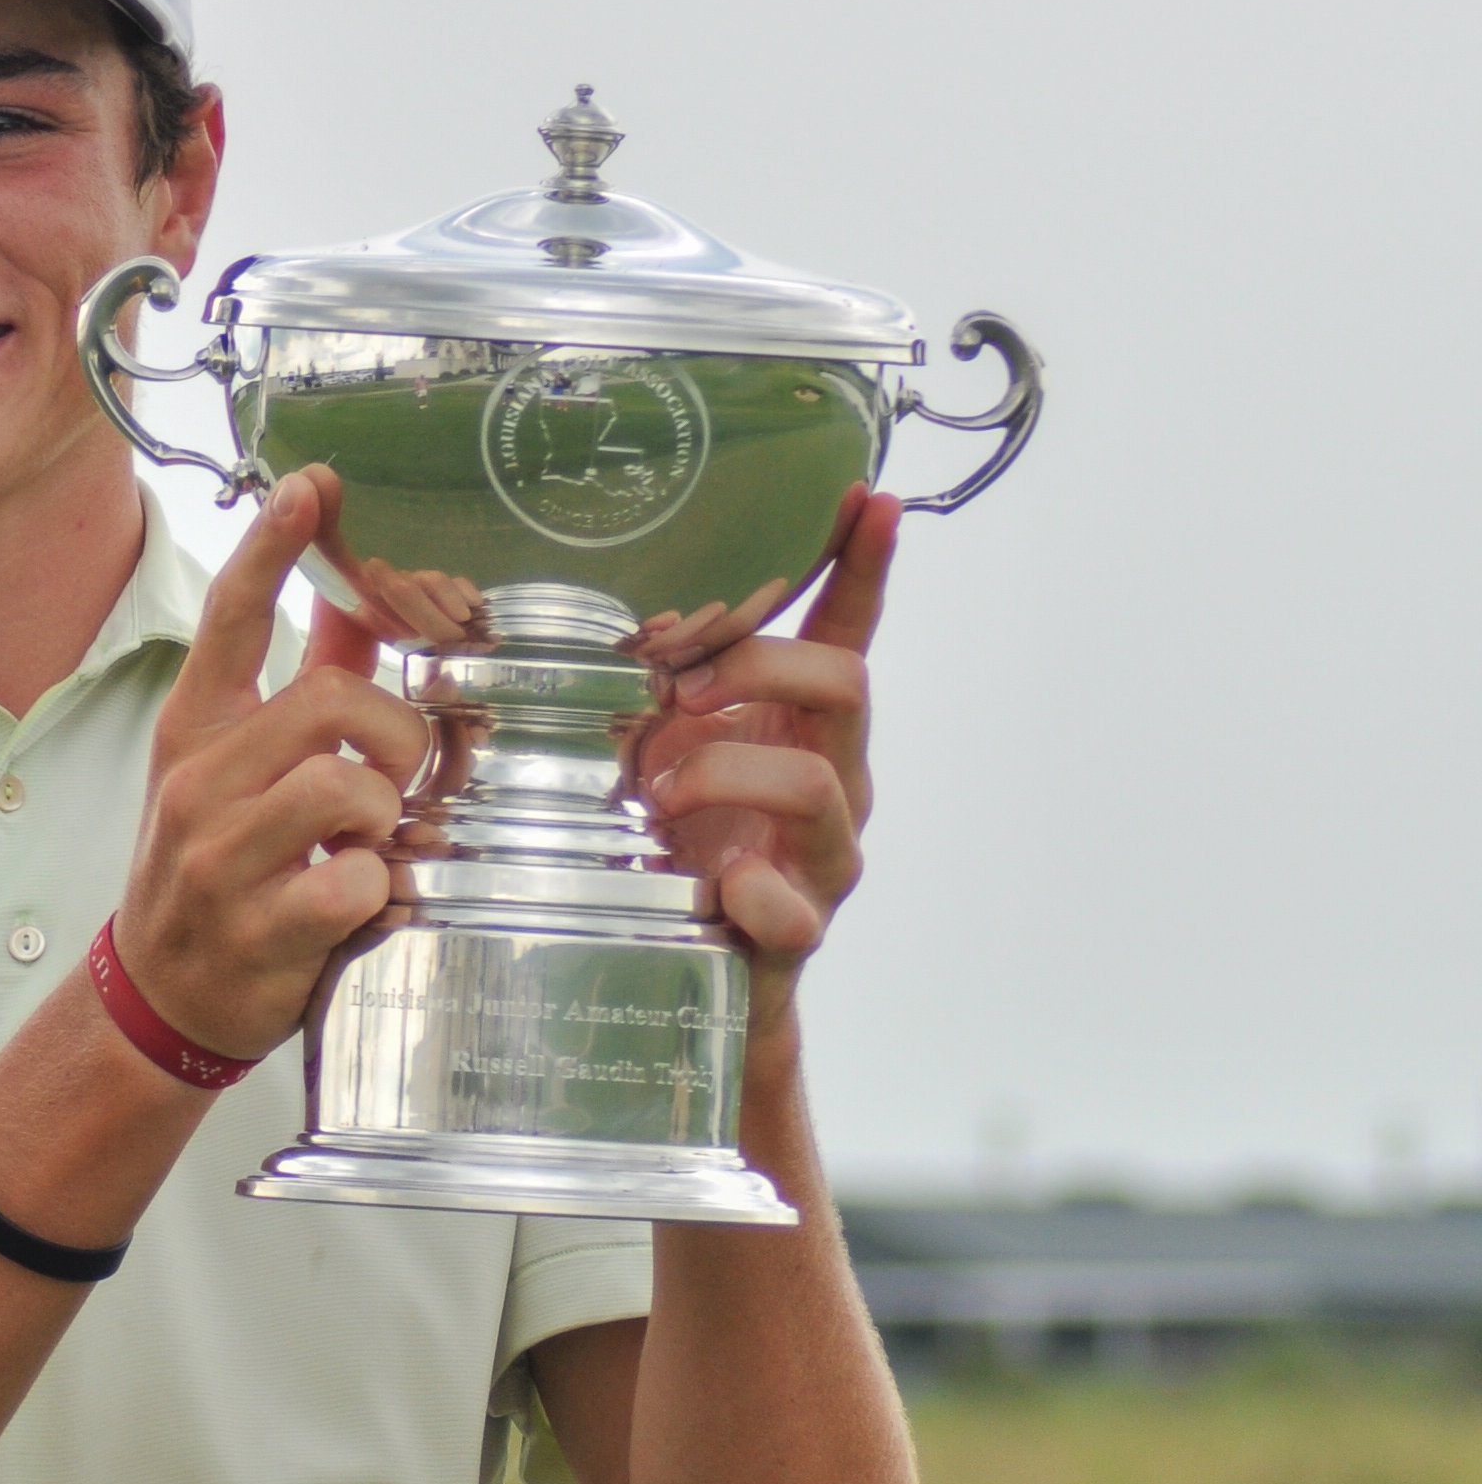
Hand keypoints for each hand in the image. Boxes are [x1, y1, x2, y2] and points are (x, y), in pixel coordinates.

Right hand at [113, 468, 427, 1063]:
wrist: (159, 994)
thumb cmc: (216, 866)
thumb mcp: (238, 770)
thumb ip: (303, 686)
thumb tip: (361, 600)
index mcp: (195, 731)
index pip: (229, 619)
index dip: (271, 548)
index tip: (310, 486)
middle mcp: (196, 783)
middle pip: (327, 704)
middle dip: (393, 734)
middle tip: (398, 776)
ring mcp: (220, 858)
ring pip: (345, 789)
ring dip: (386, 816)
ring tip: (371, 843)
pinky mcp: (255, 928)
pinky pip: (351, 883)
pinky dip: (376, 892)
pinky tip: (355, 901)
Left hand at [633, 492, 897, 1050]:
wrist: (702, 983)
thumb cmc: (681, 851)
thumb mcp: (663, 754)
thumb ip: (660, 694)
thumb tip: (610, 619)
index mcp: (803, 729)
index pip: (847, 633)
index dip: (864, 567)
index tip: (873, 499)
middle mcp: (834, 782)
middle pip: (845, 684)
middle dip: (762, 668)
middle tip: (680, 693)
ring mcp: (824, 859)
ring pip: (816, 787)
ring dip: (728, 774)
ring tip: (659, 798)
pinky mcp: (799, 932)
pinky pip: (794, 909)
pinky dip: (756, 896)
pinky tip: (723, 893)